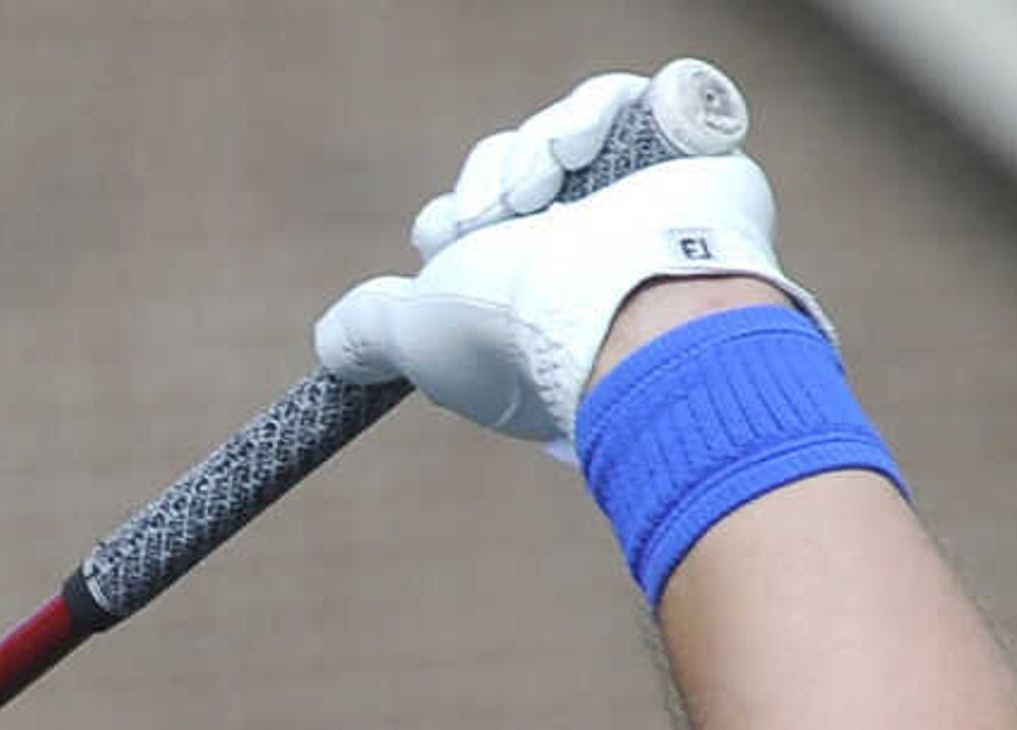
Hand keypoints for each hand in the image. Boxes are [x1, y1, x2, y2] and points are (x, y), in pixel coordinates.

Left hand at [315, 68, 817, 447]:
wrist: (624, 305)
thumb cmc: (520, 330)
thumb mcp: (416, 336)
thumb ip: (370, 331)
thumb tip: (331, 345)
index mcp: (528, 295)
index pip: (475, 224)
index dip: (451, 218)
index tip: (446, 235)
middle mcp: (584, 250)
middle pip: (510, 170)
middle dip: (486, 183)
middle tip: (492, 216)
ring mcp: (636, 203)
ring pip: (559, 132)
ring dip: (531, 150)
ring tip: (538, 193)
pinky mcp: (684, 156)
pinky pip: (629, 97)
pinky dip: (592, 110)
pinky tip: (578, 147)